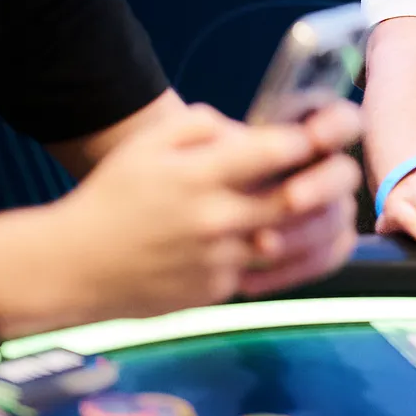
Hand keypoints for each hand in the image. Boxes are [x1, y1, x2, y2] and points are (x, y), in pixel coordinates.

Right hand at [48, 102, 361, 318]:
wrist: (70, 266)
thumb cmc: (111, 196)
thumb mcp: (147, 144)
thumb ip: (200, 124)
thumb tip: (249, 130)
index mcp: (200, 175)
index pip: (277, 150)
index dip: (316, 136)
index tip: (332, 128)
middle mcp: (216, 218)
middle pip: (299, 197)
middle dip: (334, 177)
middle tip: (344, 164)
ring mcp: (219, 259)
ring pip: (294, 240)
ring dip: (322, 220)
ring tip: (334, 201)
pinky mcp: (217, 291)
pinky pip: (268, 273)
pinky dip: (288, 256)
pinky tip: (299, 239)